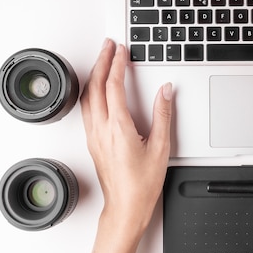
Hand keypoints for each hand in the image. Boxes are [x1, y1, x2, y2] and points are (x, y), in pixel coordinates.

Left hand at [80, 39, 172, 237]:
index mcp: (118, 127)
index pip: (114, 86)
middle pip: (96, 86)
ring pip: (88, 97)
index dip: (118, 64)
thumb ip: (163, 115)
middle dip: (102, 62)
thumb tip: (165, 91)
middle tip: (109, 46)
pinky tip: (97, 89)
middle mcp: (101, 129)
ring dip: (95, 75)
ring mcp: (94, 136)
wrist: (126, 207)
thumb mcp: (161, 147)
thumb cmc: (142, 184)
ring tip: (102, 61)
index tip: (122, 50)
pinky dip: (92, 91)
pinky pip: (87, 109)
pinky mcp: (93, 142)